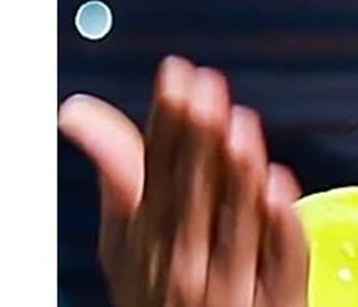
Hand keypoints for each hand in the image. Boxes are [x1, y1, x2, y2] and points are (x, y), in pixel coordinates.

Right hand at [59, 55, 307, 306]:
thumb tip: (77, 110)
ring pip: (236, 220)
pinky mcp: (277, 296)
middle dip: (198, 136)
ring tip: (240, 124)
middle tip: (205, 87)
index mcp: (149, 235)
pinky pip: (280, 259)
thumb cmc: (162, 289)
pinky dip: (279, 224)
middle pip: (193, 190)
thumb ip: (118, 172)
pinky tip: (279, 186)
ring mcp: (232, 281)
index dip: (166, 119)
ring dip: (236, 172)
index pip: (155, 169)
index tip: (175, 73)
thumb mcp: (128, 238)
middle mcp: (185, 258)